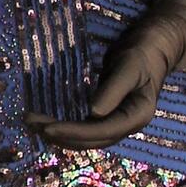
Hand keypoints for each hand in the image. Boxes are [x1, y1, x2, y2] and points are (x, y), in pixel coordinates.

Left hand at [28, 0, 185, 150]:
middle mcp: (127, 125)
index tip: (48, 128)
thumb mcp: (129, 66)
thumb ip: (113, 90)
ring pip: (85, 137)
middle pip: (90, 140)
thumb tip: (93, 113)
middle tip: (31, 123)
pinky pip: (84, 128)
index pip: (101, 132)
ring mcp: (118, 122)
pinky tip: (47, 122)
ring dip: (59, 133)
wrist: (154, 46)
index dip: (73, 132)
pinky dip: (65, 127)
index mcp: (137, 116)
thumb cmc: (143, 52)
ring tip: (32, 123)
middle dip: (60, 135)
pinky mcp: (108, 116)